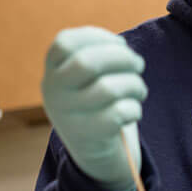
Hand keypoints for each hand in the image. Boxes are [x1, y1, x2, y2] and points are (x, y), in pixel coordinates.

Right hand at [41, 27, 145, 190]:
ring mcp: (68, 117)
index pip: (65, 43)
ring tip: (139, 91)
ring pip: (108, 89)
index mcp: (52, 73)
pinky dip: (135, 109)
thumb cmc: (97, 104)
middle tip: (138, 64)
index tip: (120, 44)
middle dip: (122, 57)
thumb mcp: (85, 78)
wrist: (95, 153)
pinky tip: (133, 111)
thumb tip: (121, 49)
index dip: (99, 37)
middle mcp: (53, 93)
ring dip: (135, 85)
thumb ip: (96, 56)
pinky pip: (119, 114)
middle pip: (87, 62)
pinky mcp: (88, 137)